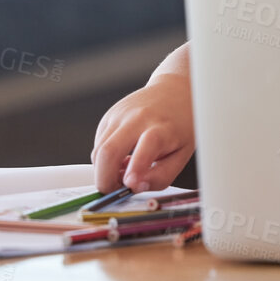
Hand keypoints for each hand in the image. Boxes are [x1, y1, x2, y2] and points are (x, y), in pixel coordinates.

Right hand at [91, 72, 195, 192]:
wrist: (174, 90)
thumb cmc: (180, 125)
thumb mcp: (181, 155)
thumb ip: (160, 176)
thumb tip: (135, 187)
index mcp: (161, 128)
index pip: (147, 145)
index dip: (136, 168)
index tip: (130, 185)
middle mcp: (137, 118)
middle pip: (108, 152)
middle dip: (105, 180)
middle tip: (118, 190)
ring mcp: (119, 115)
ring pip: (98, 152)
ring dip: (104, 171)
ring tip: (125, 172)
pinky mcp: (108, 116)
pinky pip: (98, 145)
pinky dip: (105, 159)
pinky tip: (123, 157)